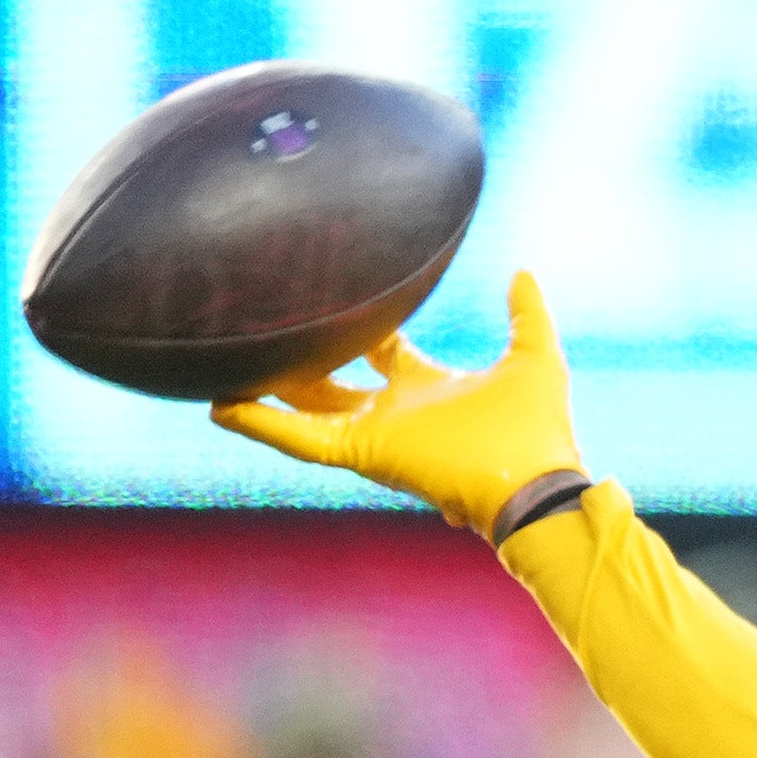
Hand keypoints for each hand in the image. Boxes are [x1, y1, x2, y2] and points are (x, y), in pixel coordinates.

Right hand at [212, 270, 583, 538]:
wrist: (536, 485)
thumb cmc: (538, 430)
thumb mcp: (535, 357)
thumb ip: (526, 314)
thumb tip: (521, 272)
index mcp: (430, 387)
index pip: (383, 350)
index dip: (361, 326)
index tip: (332, 297)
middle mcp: (397, 411)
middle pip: (334, 380)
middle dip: (301, 359)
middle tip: (263, 327)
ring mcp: (375, 434)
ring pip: (304, 409)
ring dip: (263, 391)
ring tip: (218, 367)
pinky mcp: (362, 455)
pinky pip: (300, 439)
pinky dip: (261, 424)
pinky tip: (219, 406)